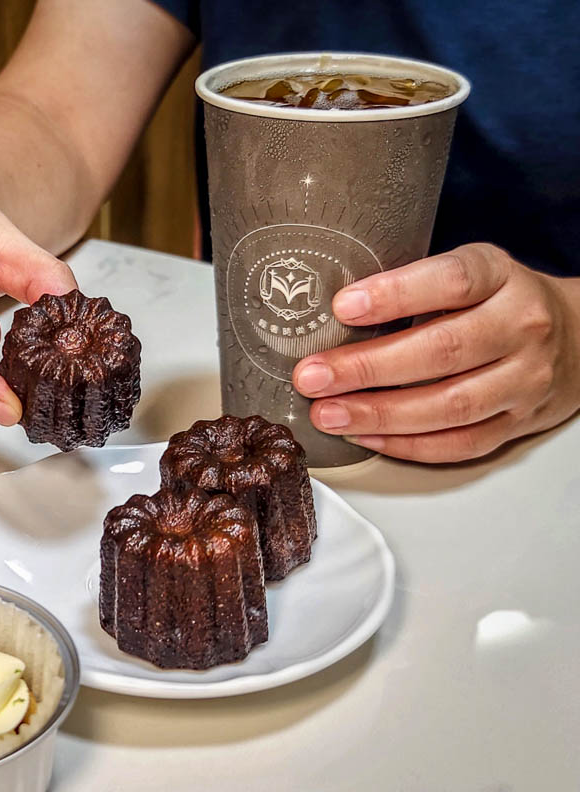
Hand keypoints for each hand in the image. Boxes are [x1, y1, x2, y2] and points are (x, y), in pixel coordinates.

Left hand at [292, 243, 579, 461]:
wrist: (577, 337)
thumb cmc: (497, 301)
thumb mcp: (469, 272)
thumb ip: (413, 286)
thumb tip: (328, 314)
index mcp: (501, 278)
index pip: (452, 281)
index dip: (396, 295)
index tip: (342, 306)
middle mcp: (520, 327)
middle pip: (442, 351)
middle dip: (367, 368)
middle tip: (312, 376)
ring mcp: (524, 380)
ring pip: (450, 405)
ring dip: (379, 414)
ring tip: (327, 414)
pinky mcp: (518, 423)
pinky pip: (460, 443)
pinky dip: (407, 445)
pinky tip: (365, 437)